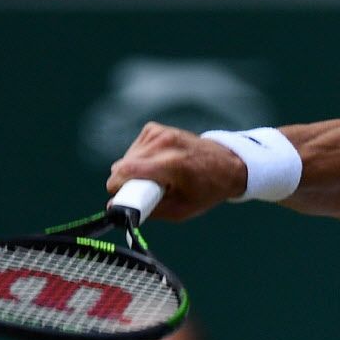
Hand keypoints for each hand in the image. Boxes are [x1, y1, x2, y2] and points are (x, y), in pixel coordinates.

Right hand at [107, 122, 246, 220]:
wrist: (226, 165)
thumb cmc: (205, 190)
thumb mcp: (181, 210)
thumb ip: (148, 210)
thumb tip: (113, 208)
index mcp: (172, 164)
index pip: (126, 171)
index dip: (118, 188)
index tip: (121, 199)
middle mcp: (164, 143)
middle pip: (123, 166)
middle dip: (128, 183)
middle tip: (149, 192)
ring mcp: (159, 132)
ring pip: (126, 158)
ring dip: (134, 172)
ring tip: (159, 178)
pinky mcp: (155, 129)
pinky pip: (134, 149)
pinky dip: (140, 160)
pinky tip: (158, 165)